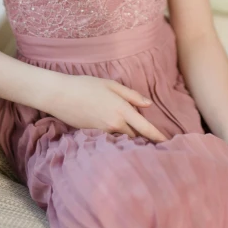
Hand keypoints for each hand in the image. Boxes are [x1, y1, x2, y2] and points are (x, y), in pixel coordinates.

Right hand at [47, 74, 168, 143]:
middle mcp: (114, 124)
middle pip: (135, 136)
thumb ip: (131, 95)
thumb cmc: (85, 85)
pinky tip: (117, 136)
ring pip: (123, 139)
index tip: (167, 143)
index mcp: (122, 110)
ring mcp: (103, 131)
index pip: (145, 128)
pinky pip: (110, 139)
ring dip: (130, 139)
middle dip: (144, 139)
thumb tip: (148, 105)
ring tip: (138, 140)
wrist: (60, 95)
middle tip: (153, 140)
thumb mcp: (110, 85)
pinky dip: (116, 138)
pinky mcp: (94, 135)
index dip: (157, 136)